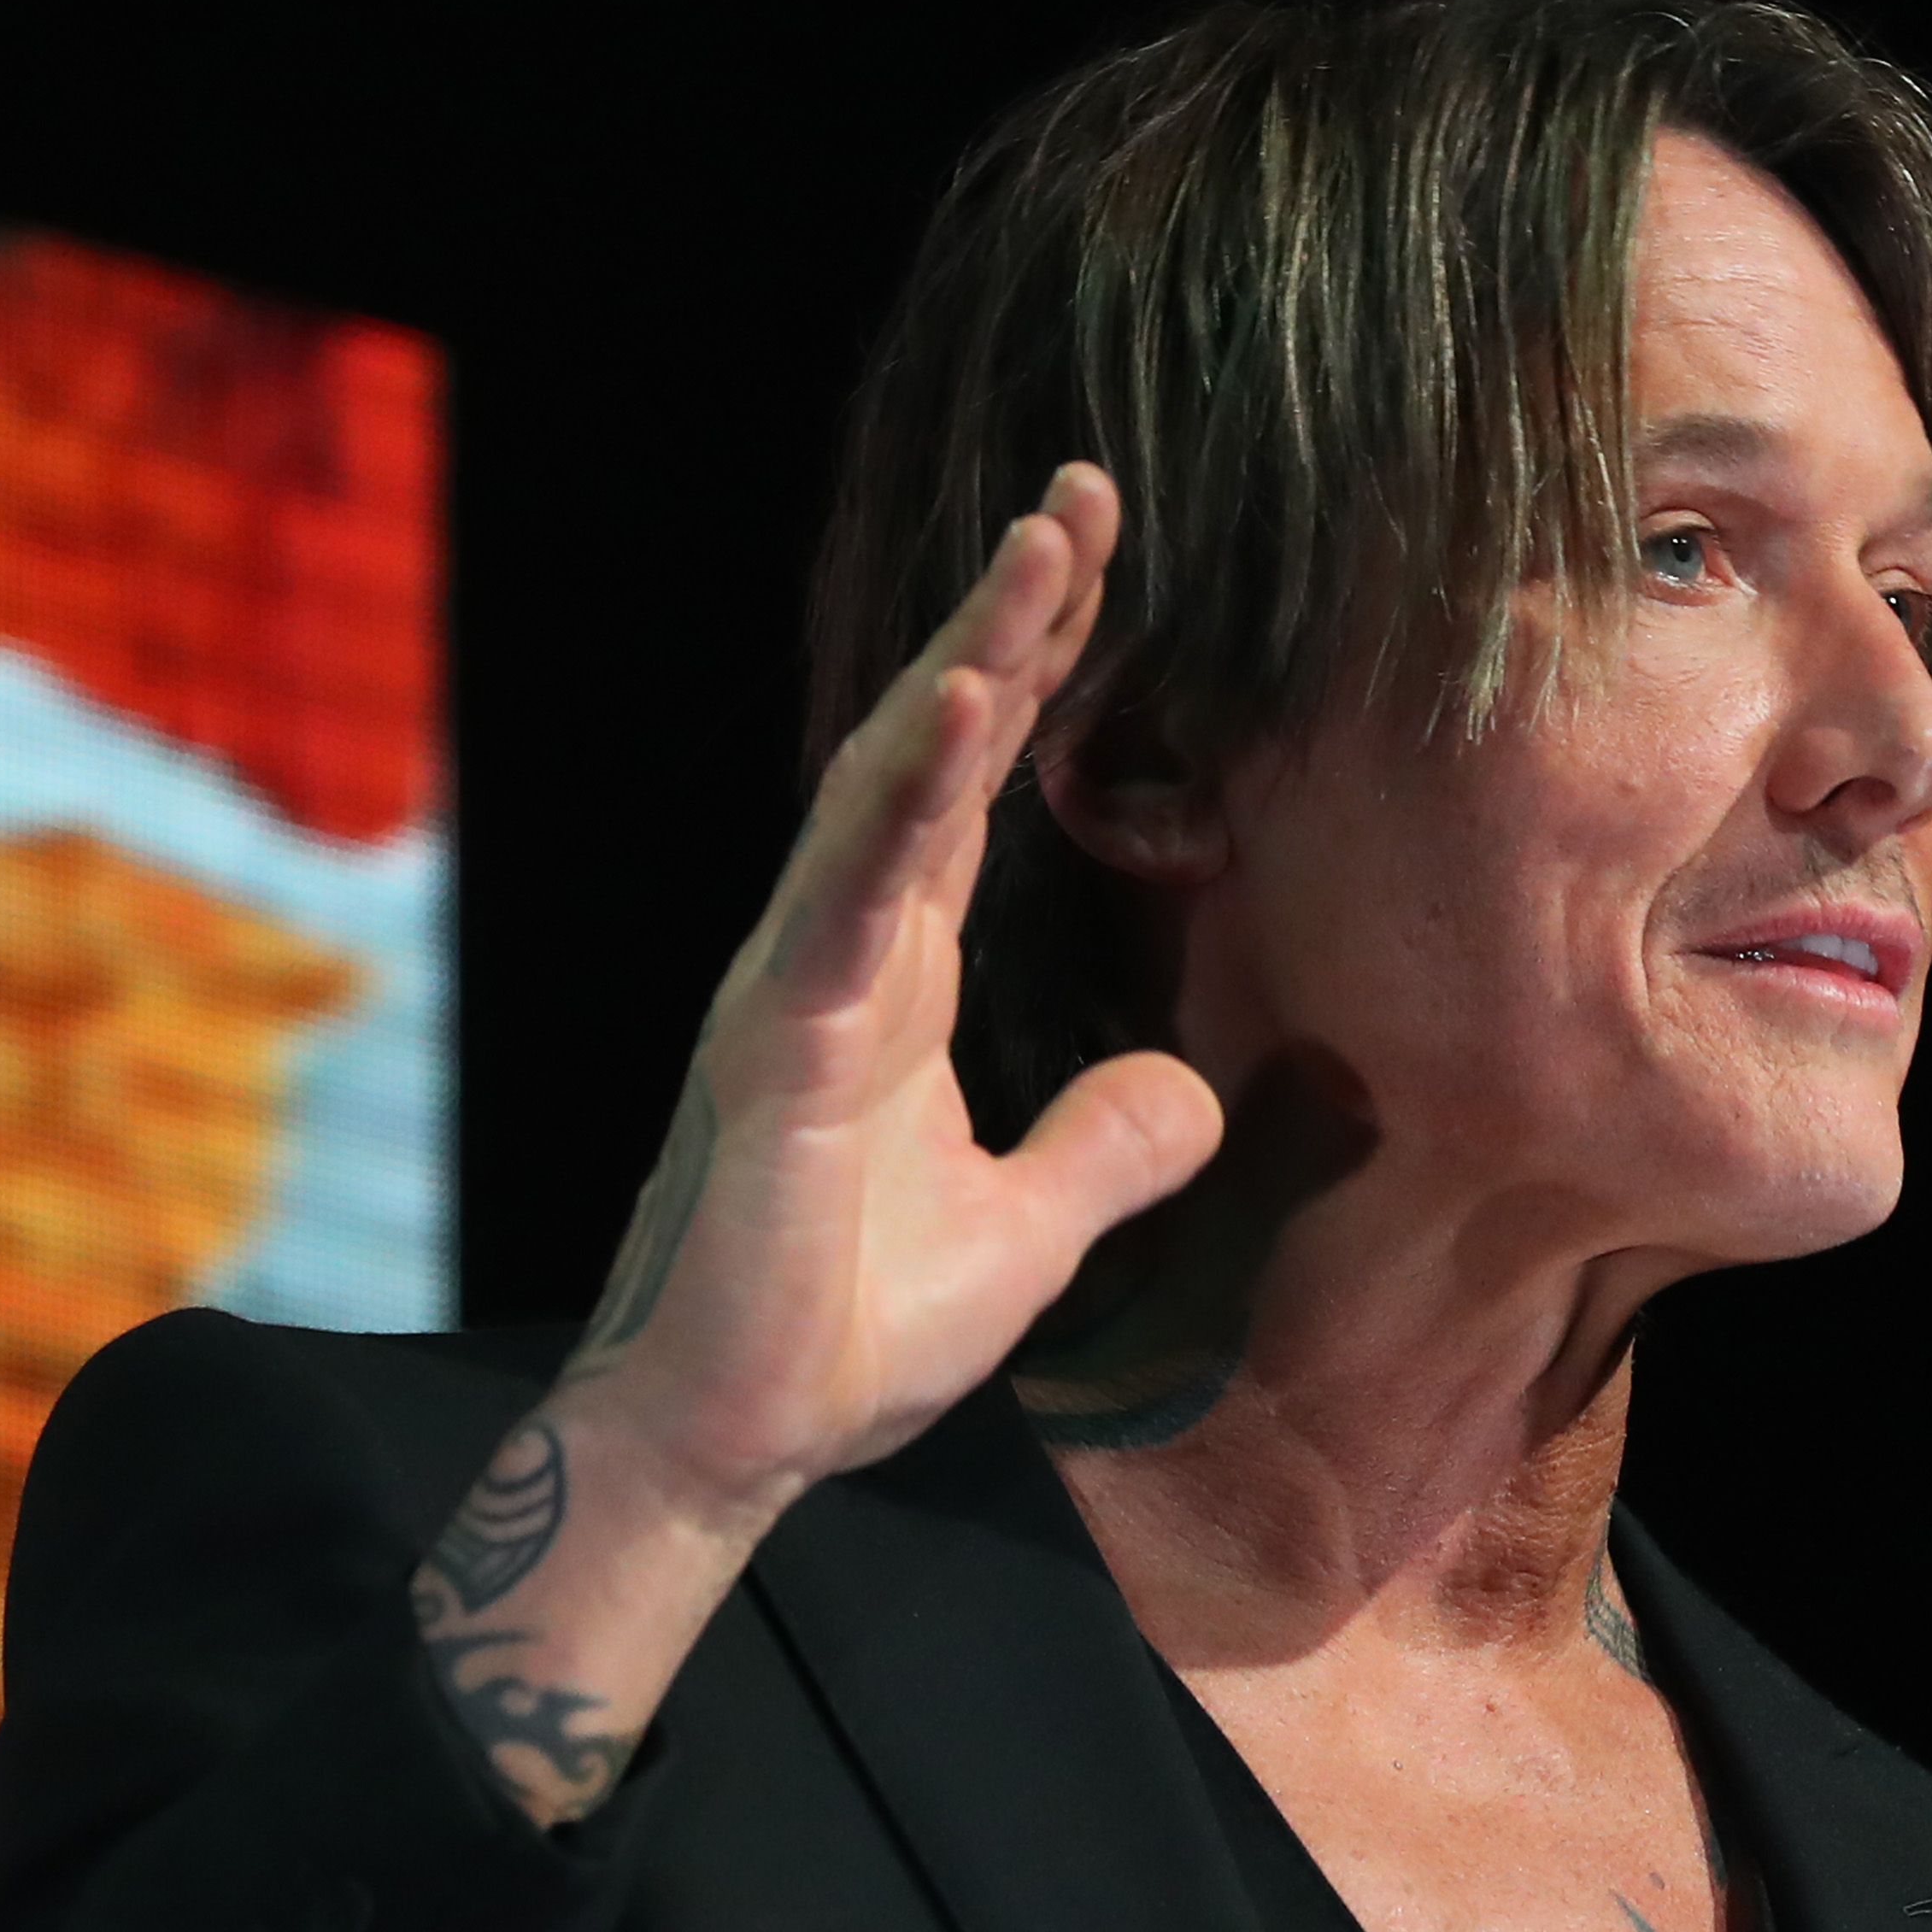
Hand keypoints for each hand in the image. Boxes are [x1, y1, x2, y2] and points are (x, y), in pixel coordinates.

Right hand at [411, 469, 1223, 1823]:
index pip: (977, 790)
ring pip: (890, 788)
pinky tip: (958, 714)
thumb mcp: (1030, 1236)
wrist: (735, 1443)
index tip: (1099, 561)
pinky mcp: (777, 1048)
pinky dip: (902, 802)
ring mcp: (801, 987)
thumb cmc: (844, 1332)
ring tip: (1043, 556)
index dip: (1039, 674)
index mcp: (897, 976)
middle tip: (1086, 488)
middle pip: (936, 747)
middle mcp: (843, 952)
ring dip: (966, 666)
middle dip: (1010, 616)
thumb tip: (1196, 1096)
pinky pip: (849, 899)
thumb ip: (1104, 1151)